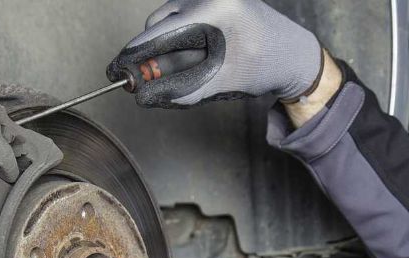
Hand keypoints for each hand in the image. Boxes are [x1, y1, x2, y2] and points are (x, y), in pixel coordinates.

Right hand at [107, 0, 322, 107]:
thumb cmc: (265, 65)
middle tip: (147, 82)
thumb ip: (180, 91)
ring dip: (167, 48)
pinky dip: (178, 40)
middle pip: (159, 23)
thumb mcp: (220, 83)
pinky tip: (196, 56)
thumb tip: (145, 98)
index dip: (134, 53)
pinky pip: (180, 19)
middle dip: (152, 54)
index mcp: (215, 9)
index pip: (161, 31)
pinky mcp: (211, 0)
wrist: (292, 54)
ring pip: (167, 21)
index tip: (116, 70)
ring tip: (189, 68)